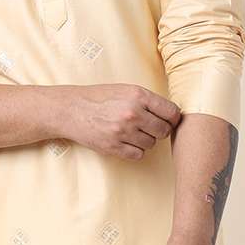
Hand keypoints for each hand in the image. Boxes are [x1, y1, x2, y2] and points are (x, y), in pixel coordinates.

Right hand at [53, 83, 180, 158]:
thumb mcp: (125, 89)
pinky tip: (126, 142)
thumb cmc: (99, 98)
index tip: (169, 120)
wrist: (71, 110)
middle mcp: (133, 113)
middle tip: (149, 127)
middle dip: (159, 130)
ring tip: (132, 132)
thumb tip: (171, 113)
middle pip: (164, 130)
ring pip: (152, 144)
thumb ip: (147, 100)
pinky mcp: (114, 147)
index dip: (172, 118)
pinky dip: (135, 150)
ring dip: (146, 140)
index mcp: (138, 95)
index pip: (171, 112)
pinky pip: (138, 154)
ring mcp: (123, 131)